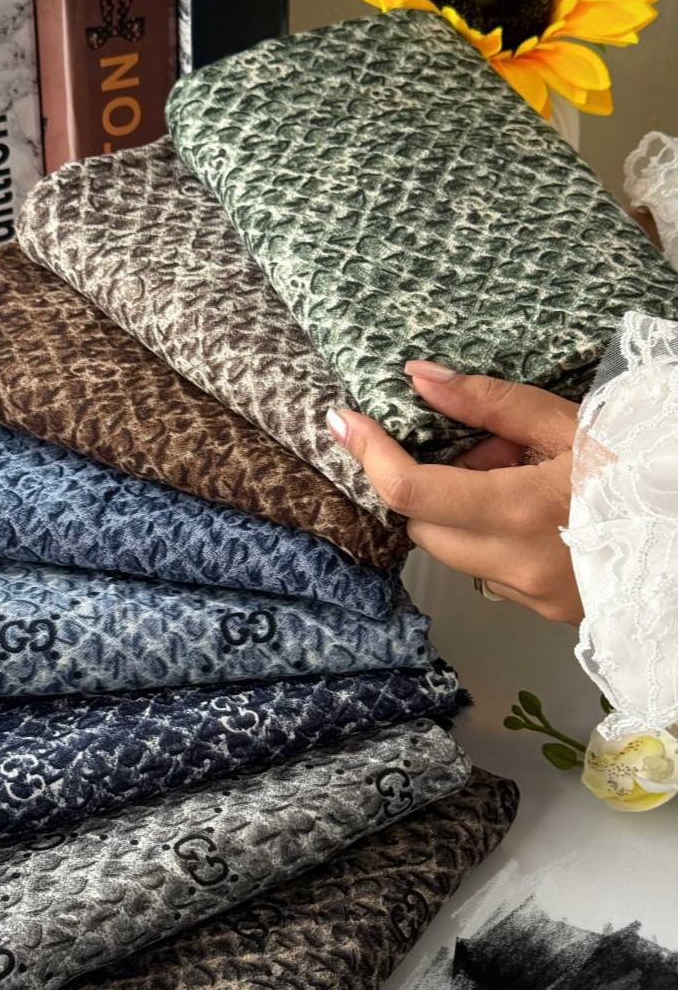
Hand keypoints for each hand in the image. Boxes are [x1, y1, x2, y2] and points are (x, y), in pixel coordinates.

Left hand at [326, 361, 582, 622]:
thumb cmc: (648, 469)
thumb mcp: (573, 423)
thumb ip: (490, 403)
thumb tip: (420, 379)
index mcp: (523, 510)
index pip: (412, 491)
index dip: (369, 454)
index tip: (343, 421)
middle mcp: (515, 564)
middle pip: (422, 526)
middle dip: (431, 486)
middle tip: (489, 451)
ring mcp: (527, 595)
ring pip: (452, 552)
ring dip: (460, 514)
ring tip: (520, 479)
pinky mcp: (540, 611)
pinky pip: (487, 572)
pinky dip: (491, 540)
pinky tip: (538, 517)